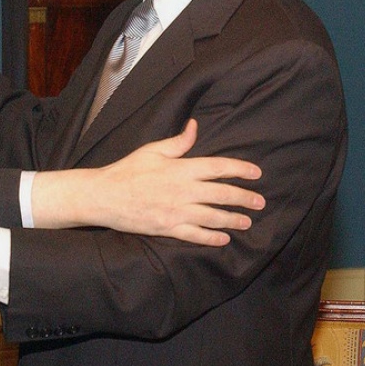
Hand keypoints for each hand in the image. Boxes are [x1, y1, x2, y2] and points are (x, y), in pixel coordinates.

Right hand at [32, 120, 263, 245]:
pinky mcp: (168, 228)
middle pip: (222, 194)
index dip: (240, 169)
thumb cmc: (127, 170)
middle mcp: (183, 190)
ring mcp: (177, 211)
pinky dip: (212, 238)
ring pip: (213, 217)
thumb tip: (195, 126)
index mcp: (180, 168)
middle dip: (244, 198)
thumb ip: (178, 142)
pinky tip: (224, 239)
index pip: (218, 167)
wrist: (104, 195)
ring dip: (233, 219)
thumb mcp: (152, 151)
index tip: (256, 173)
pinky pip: (196, 235)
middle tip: (260, 202)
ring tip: (247, 221)